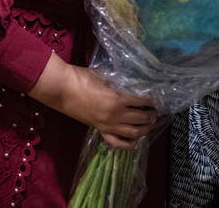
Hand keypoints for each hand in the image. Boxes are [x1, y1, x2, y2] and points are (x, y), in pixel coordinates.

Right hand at [27, 53, 155, 148]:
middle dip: (152, 115)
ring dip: (145, 128)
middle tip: (155, 110)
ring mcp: (108, 125)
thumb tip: (135, 82)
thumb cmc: (83, 78)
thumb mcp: (106, 75)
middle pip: (142, 118)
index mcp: (119, 99)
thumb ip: (121, 81)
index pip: (143, 101)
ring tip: (149, 122)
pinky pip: (118, 142)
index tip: (155, 98)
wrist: (63, 89)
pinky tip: (135, 138)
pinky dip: (129, 143)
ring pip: (134, 133)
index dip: (152, 100)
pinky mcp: (100, 130)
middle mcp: (116, 115)